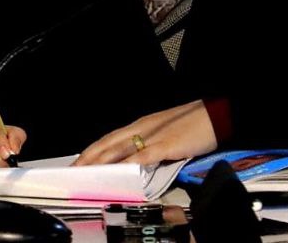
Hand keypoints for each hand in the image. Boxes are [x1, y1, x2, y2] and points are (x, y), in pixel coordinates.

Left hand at [75, 100, 216, 165]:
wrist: (214, 114)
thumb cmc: (191, 124)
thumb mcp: (163, 134)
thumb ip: (148, 147)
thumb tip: (134, 163)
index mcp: (139, 126)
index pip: (108, 139)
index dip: (92, 151)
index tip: (78, 161)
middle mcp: (141, 129)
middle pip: (108, 144)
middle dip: (89, 157)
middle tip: (74, 170)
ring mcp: (153, 136)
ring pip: (120, 149)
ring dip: (102, 162)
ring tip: (87, 173)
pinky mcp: (167, 144)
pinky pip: (144, 156)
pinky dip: (130, 164)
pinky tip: (119, 172)